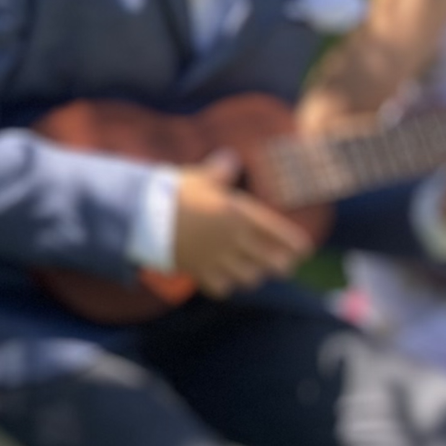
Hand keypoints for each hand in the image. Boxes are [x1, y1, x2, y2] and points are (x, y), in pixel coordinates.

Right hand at [172, 151, 312, 297]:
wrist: (142, 213)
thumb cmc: (173, 191)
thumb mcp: (199, 177)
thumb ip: (219, 171)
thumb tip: (229, 157)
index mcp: (242, 214)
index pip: (282, 235)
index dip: (296, 246)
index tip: (303, 251)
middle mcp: (236, 239)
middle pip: (274, 263)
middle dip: (280, 265)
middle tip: (281, 265)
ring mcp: (219, 258)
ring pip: (250, 278)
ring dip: (252, 275)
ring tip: (251, 272)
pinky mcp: (200, 271)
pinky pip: (223, 288)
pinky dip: (225, 285)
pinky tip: (221, 279)